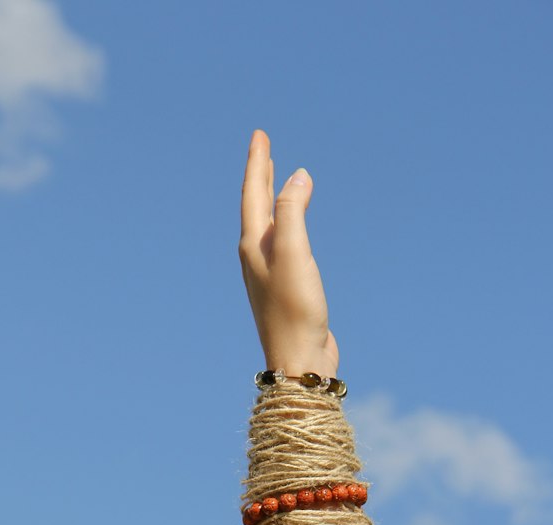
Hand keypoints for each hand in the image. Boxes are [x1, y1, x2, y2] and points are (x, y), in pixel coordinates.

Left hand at [239, 129, 338, 377]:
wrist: (298, 361)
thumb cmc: (294, 310)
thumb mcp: (294, 253)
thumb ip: (293, 211)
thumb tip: (297, 175)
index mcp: (253, 246)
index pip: (254, 194)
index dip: (258, 163)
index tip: (259, 134)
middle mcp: (256, 258)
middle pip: (257, 208)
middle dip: (261, 176)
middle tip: (264, 148)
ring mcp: (270, 275)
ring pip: (268, 226)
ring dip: (272, 200)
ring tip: (277, 181)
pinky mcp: (285, 290)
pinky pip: (284, 245)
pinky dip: (287, 226)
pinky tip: (293, 231)